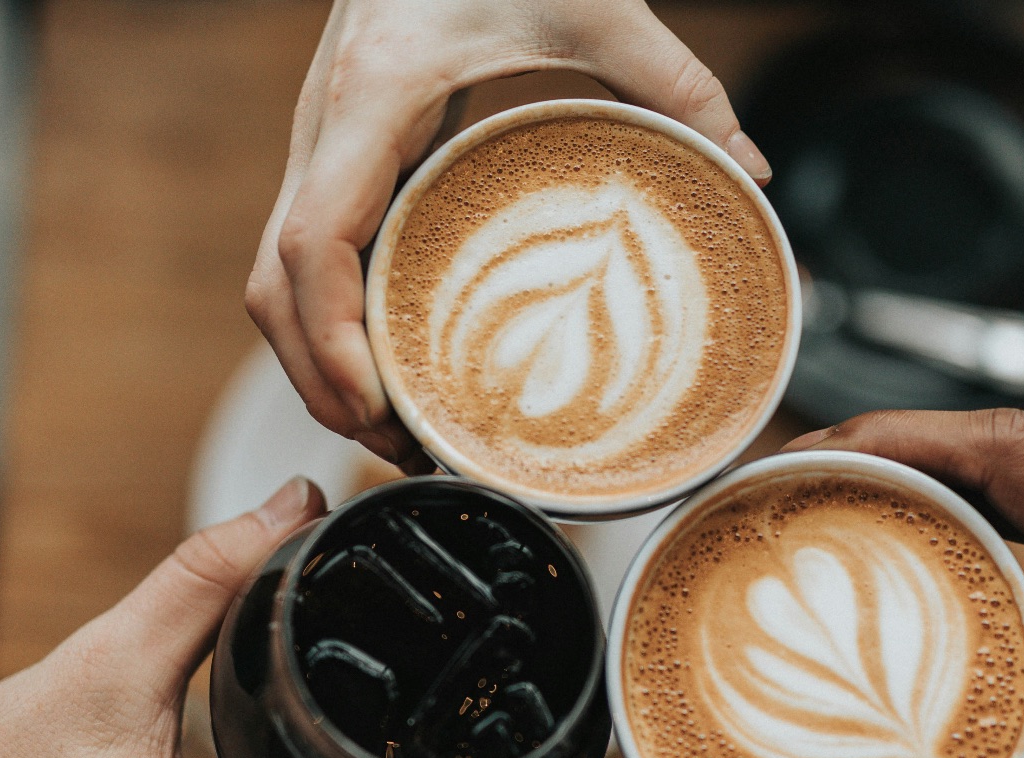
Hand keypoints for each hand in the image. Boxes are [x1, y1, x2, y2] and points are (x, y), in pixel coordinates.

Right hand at [245, 0, 770, 466]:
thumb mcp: (593, 3)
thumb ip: (676, 81)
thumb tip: (749, 169)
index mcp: (372, 99)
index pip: (311, 243)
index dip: (329, 339)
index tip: (377, 405)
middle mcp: (324, 129)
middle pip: (273, 289)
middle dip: (321, 382)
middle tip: (400, 448)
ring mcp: (320, 145)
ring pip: (275, 282)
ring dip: (318, 364)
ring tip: (395, 428)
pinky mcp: (338, 157)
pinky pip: (306, 259)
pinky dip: (331, 323)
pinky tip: (389, 361)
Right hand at [779, 411, 1023, 757]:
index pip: (1014, 455)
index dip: (899, 438)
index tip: (811, 454)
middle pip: (1003, 445)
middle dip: (885, 448)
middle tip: (785, 486)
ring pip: (1023, 470)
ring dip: (923, 474)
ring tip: (823, 507)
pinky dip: (968, 513)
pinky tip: (908, 552)